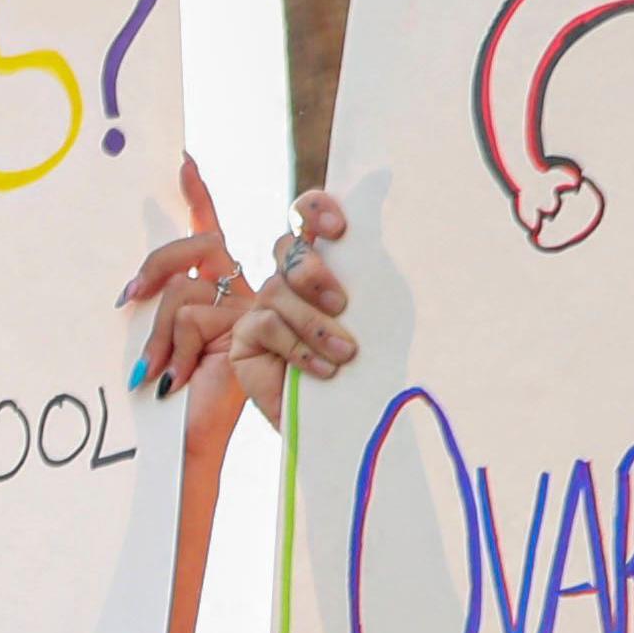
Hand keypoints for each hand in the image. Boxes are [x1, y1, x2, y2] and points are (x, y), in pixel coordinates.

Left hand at [116, 158, 246, 400]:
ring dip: (159, 335)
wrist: (192, 438)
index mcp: (222, 291)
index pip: (209, 232)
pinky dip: (173, 349)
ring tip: (160, 373)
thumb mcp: (162, 342)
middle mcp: (242, 291)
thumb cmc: (174, 397)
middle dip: (156, 266)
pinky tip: (176, 378)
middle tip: (127, 297)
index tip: (184, 161)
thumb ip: (157, 308)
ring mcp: (253, 307)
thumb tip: (130, 292)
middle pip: (200, 244)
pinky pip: (191, 315)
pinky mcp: (251, 325)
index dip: (199, 195)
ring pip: (185, 291)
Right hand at [220, 191, 356, 416]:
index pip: (307, 215)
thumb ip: (368, 278)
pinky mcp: (244, 338)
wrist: (340, 422)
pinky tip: (324, 370)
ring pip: (279, 292)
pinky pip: (266, 326)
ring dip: (316, 324)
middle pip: (288, 248)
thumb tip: (389, 228)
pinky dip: (299, 347)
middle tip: (342, 303)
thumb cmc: (362, 367)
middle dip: (312, 270)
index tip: (340, 231)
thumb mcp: (373, 317)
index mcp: (322, 263)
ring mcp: (262, 307)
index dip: (316, 210)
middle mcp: (289, 280)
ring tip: (346, 353)